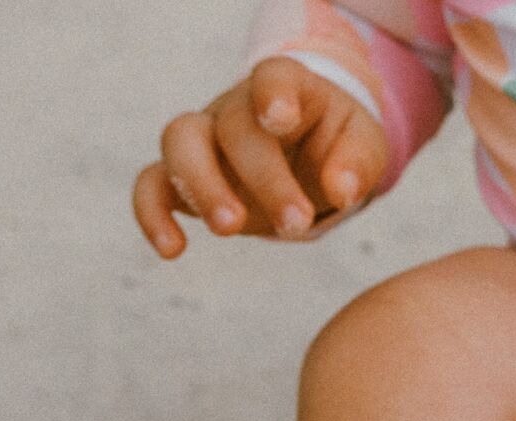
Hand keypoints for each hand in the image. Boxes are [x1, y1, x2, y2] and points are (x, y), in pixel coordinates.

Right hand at [132, 58, 387, 258]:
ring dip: (201, 187)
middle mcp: (238, 106)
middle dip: (263, 177)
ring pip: (178, 142)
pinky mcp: (184, 175)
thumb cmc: (336, 144)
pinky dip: (152, 213)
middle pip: (232, 125)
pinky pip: (151, 185)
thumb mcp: (364, 146)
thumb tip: (340, 191)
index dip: (272, 94)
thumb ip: (357, 163)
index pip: (274, 76)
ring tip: (229, 229)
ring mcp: (205, 137)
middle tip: (296, 224)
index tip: (279, 120)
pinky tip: (173, 249)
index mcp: (288, 88)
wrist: (309, 153)